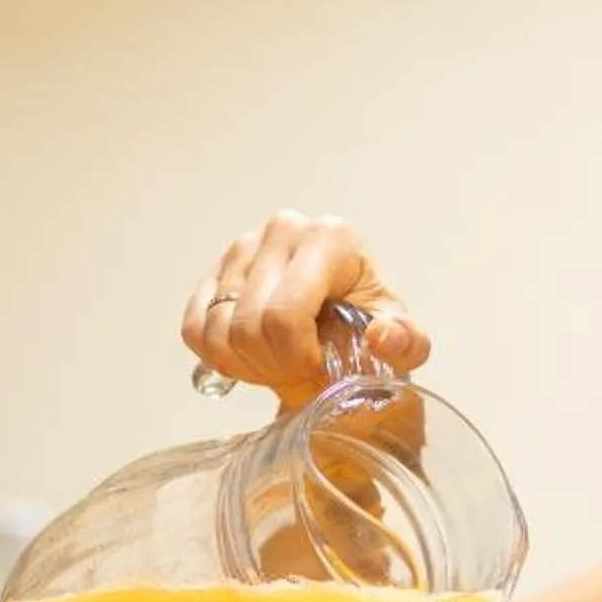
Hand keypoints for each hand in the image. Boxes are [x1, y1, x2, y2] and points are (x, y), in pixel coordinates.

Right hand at [182, 211, 432, 405]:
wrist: (342, 325)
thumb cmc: (371, 328)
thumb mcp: (404, 341)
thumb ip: (406, 343)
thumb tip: (381, 336)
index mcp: (330, 238)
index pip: (285, 315)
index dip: (296, 358)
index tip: (318, 367)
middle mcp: (283, 230)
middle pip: (250, 326)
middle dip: (274, 366)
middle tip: (299, 372)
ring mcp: (243, 247)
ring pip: (218, 330)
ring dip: (247, 364)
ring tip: (280, 363)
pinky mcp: (214, 270)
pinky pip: (194, 328)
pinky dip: (218, 356)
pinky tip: (251, 356)